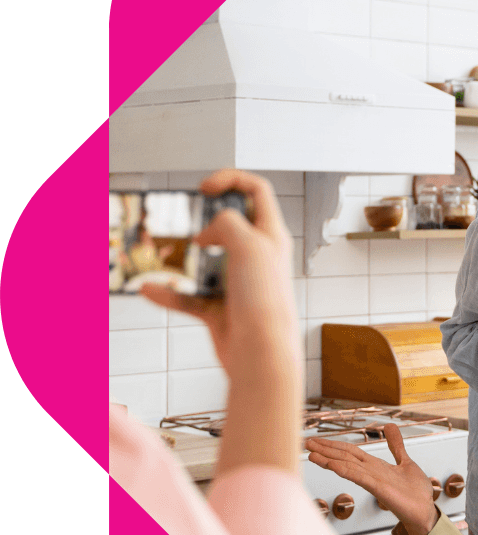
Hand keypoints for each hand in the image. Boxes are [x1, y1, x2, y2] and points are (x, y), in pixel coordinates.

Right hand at [139, 170, 297, 380]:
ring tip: (164, 254)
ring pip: (205, 262)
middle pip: (229, 224)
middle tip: (185, 224)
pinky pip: (189, 296)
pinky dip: (170, 293)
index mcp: (272, 236)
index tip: (204, 188)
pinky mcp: (222, 309)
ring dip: (183, 259)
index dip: (231, 179)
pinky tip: (150, 291)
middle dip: (203, 221)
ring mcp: (239, 283)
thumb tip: (210, 232)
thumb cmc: (264, 300)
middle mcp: (258, 256)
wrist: (262, 355)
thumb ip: (227, 223)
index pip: (257, 191)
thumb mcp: (248, 245)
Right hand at [305, 425, 438, 534]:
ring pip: (346, 466)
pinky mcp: (379, 488)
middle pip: (343, 457)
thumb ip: (395, 445)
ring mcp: (373, 480)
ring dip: (329, 459)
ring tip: (311, 453)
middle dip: (325, 450)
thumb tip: (389, 426)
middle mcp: (370, 472)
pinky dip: (345, 470)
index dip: (333, 445)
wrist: (424, 511)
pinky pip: (359, 477)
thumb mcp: (405, 461)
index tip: (317, 440)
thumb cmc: (415, 492)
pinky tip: (332, 465)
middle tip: (306, 443)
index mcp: (374, 465)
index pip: (350, 452)